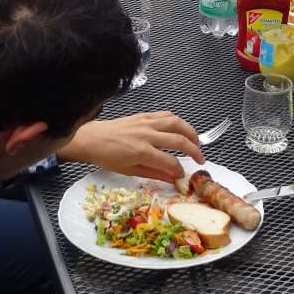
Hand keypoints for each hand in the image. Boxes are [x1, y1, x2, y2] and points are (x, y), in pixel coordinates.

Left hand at [63, 112, 204, 181]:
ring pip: (177, 123)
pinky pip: (166, 115)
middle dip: (194, 151)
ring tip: (197, 142)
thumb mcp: (129, 171)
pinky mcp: (144, 116)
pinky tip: (181, 129)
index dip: (180, 170)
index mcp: (142, 151)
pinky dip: (177, 121)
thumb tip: (172, 178)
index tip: (183, 176)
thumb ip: (153, 173)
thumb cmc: (107, 157)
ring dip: (191, 132)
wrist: (92, 139)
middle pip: (179, 141)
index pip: (170, 162)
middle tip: (200, 160)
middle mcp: (147, 135)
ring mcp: (146, 123)